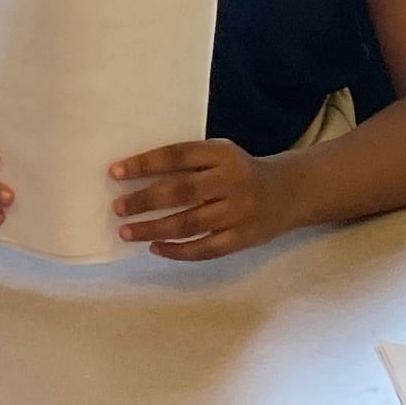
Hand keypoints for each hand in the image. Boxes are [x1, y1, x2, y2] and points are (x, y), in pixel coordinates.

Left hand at [110, 141, 289, 260]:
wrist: (290, 192)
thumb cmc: (241, 171)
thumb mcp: (221, 155)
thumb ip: (190, 161)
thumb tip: (137, 175)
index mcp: (222, 153)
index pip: (178, 156)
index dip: (145, 163)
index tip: (115, 172)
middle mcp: (231, 181)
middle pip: (182, 191)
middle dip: (145, 200)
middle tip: (118, 207)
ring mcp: (238, 212)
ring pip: (190, 223)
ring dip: (154, 228)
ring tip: (127, 231)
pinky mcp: (242, 238)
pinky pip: (205, 248)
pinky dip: (178, 251)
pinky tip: (155, 248)